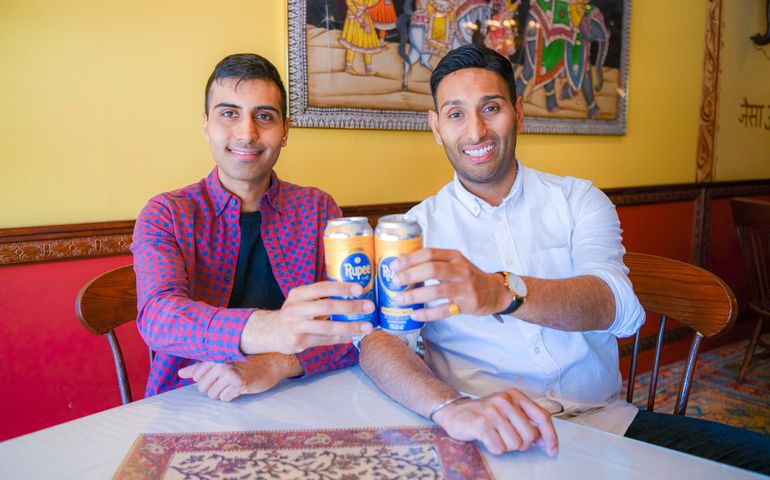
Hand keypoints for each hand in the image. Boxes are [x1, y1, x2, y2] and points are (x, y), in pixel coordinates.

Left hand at [177, 353, 301, 400]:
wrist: (272, 363)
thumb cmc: (247, 363)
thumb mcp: (224, 361)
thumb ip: (200, 367)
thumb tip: (180, 373)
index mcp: (216, 356)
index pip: (196, 376)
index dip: (206, 380)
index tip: (218, 376)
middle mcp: (221, 363)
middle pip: (202, 388)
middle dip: (213, 389)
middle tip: (227, 382)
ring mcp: (230, 373)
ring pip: (213, 395)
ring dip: (222, 393)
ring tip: (234, 385)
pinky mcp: (240, 383)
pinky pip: (225, 398)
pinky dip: (231, 396)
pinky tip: (240, 388)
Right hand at [240, 281, 374, 354]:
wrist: (272, 331)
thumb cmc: (295, 312)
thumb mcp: (302, 299)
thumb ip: (321, 296)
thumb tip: (354, 292)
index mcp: (298, 294)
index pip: (322, 287)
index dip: (341, 288)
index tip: (360, 289)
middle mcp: (295, 309)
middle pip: (327, 307)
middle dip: (351, 307)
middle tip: (369, 307)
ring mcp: (296, 327)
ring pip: (328, 327)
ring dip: (350, 327)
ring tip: (368, 327)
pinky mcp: (299, 342)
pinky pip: (325, 341)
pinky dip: (342, 338)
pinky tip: (354, 336)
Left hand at [390, 248, 511, 320]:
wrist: (495, 291)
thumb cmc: (469, 277)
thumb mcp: (455, 263)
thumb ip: (434, 262)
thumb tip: (403, 262)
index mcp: (454, 257)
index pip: (429, 253)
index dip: (410, 259)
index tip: (394, 265)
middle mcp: (460, 270)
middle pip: (432, 270)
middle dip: (410, 275)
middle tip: (394, 282)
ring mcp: (465, 288)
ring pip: (436, 291)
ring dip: (415, 296)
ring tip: (399, 299)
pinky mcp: (467, 304)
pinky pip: (444, 310)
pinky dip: (427, 313)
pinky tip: (414, 314)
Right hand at [432, 388, 557, 456]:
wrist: (454, 411)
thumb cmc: (484, 413)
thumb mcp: (507, 410)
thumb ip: (527, 421)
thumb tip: (546, 440)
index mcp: (515, 395)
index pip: (542, 416)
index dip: (550, 436)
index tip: (552, 450)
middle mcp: (505, 400)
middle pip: (530, 434)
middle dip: (522, 444)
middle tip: (509, 439)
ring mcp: (492, 411)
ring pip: (515, 443)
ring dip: (507, 446)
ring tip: (496, 436)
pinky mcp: (481, 424)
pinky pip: (499, 448)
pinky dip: (495, 448)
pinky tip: (487, 439)